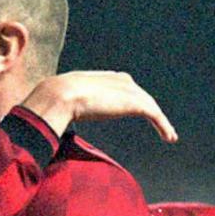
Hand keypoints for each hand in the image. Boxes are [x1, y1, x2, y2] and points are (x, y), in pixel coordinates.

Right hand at [21, 71, 177, 142]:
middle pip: (138, 94)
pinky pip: (154, 114)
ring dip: (160, 121)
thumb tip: (45, 125)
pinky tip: (169, 137)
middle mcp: (116, 80)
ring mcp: (125, 90)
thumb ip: (58, 112)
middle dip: (148, 107)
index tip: (136, 108)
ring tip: (168, 135)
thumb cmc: (50, 103)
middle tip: (157, 122)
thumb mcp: (57, 106)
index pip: (121, 85)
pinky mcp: (133, 102)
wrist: (57, 96)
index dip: (130, 98)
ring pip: (149, 105)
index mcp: (100, 78)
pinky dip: (163, 125)